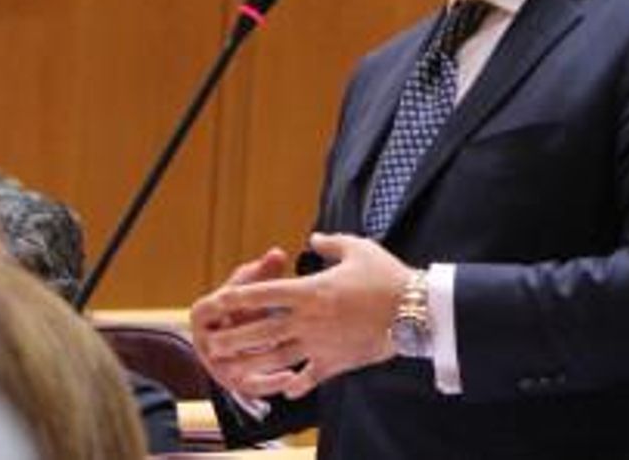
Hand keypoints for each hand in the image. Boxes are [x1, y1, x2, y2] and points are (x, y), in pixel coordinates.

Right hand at [191, 246, 292, 397]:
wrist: (243, 332)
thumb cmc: (247, 301)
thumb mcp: (252, 285)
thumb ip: (263, 271)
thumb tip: (278, 253)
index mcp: (201, 314)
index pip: (209, 307)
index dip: (229, 302)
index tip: (254, 299)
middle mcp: (204, 342)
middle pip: (225, 338)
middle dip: (252, 333)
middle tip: (280, 328)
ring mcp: (216, 364)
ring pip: (237, 365)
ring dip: (262, 362)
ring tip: (291, 358)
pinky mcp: (233, 382)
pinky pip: (250, 386)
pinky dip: (269, 383)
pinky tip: (292, 377)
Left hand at [196, 233, 412, 399]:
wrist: (416, 311)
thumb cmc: (388, 276)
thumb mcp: (358, 248)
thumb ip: (330, 244)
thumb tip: (313, 239)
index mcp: (310, 291)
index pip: (264, 294)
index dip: (237, 297)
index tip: (217, 301)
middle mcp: (309, 320)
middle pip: (261, 332)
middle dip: (233, 338)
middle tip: (211, 345)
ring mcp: (321, 344)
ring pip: (278, 359)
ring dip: (253, 366)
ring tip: (233, 371)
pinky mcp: (337, 362)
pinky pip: (311, 377)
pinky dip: (296, 385)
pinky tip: (286, 390)